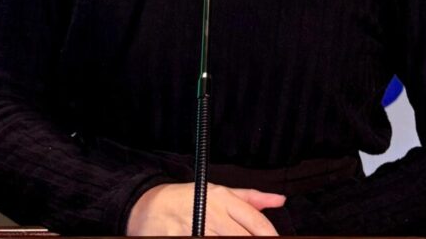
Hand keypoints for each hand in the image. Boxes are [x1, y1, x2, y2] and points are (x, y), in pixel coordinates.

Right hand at [126, 182, 285, 235]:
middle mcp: (210, 213)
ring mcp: (194, 229)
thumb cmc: (185, 199)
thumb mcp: (217, 191)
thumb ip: (250, 198)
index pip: (256, 222)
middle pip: (242, 238)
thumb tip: (279, 199)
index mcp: (222, 198)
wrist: (146, 205)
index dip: (270, 236)